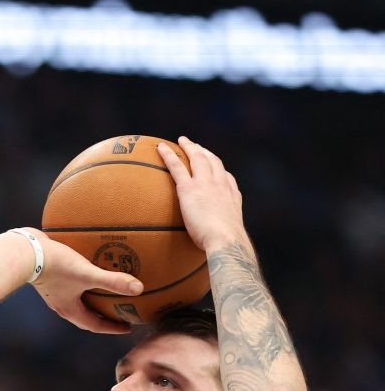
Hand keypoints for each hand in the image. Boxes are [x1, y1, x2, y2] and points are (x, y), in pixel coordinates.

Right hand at [23, 229, 143, 333]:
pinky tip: (88, 270)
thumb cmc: (55, 265)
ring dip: (92, 301)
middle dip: (103, 317)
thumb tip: (138, 289)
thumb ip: (112, 281)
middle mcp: (60, 304)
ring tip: (106, 292)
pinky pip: (70, 287)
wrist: (25, 251)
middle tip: (119, 312)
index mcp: (69, 309)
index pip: (95, 325)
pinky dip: (83, 285)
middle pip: (86, 316)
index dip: (112, 327)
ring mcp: (53, 292)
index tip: (127, 326)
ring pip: (77, 302)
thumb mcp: (87, 273)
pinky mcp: (49, 278)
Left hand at [157, 137, 248, 251]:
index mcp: (231, 196)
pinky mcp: (190, 188)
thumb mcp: (227, 239)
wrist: (226, 241)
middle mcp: (221, 185)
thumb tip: (214, 250)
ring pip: (197, 158)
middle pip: (213, 162)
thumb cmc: (227, 247)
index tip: (214, 165)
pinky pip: (177, 167)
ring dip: (190, 147)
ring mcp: (206, 184)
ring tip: (182, 141)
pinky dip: (169, 155)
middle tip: (196, 147)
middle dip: (205, 152)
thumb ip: (220, 237)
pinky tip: (159, 148)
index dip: (219, 170)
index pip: (226, 178)